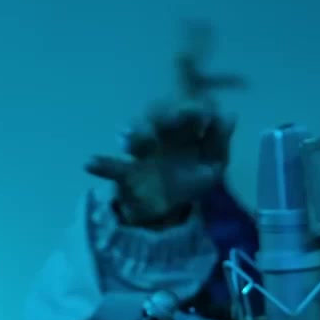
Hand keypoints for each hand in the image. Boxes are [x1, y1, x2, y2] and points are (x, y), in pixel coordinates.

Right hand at [85, 99, 234, 225]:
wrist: (167, 210)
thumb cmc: (191, 180)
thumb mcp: (212, 166)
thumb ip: (219, 143)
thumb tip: (230, 116)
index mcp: (184, 132)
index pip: (187, 113)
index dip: (193, 109)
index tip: (203, 111)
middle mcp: (161, 135)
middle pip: (157, 116)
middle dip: (164, 114)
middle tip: (173, 119)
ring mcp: (142, 152)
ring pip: (135, 134)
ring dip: (135, 134)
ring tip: (135, 141)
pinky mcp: (126, 172)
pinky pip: (112, 166)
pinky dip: (101, 164)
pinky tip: (89, 163)